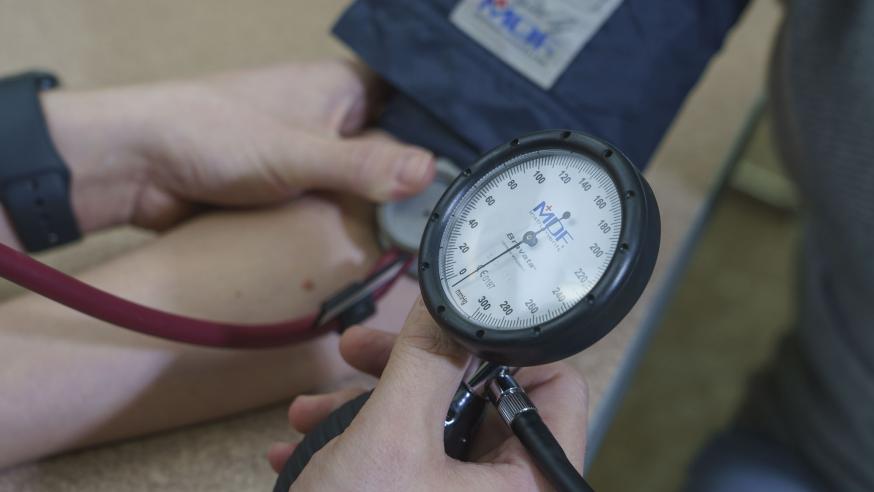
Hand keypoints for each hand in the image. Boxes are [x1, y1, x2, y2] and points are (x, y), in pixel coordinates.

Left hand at [39, 60, 434, 231]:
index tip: (475, 183)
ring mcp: (314, 155)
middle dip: (416, 189)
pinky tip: (380, 251)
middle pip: (395, 154)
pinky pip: (336, 207)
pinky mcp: (293, 188)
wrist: (138, 168)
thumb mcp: (298, 153)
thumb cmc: (215, 136)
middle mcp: (335, 118)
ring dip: (384, 213)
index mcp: (345, 88)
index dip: (443, 144)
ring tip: (428, 245)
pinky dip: (352, 226)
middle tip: (456, 228)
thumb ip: (364, 166)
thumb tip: (431, 175)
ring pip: (366, 185)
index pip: (415, 110)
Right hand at [267, 298, 588, 490]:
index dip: (502, 348)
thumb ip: (424, 362)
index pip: (554, 389)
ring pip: (433, 434)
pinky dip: (363, 451)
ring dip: (368, 411)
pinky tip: (303, 448)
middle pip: (480, 406)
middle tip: (359, 352)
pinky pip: (409, 469)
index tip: (447, 326)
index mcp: (530, 486)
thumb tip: (447, 306)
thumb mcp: (390, 439)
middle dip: (407, 375)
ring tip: (309, 412)